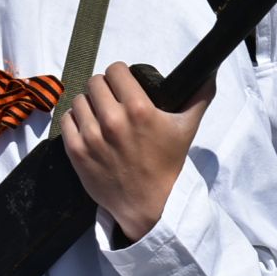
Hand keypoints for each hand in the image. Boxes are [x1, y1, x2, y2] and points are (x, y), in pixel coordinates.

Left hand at [61, 62, 211, 243]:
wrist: (149, 204)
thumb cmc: (168, 164)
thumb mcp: (187, 128)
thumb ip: (199, 97)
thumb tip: (210, 72)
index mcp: (139, 109)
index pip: (115, 70)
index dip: (120, 74)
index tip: (124, 84)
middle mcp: (112, 120)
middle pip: (95, 83)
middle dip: (105, 88)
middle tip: (113, 100)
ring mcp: (91, 137)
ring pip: (80, 100)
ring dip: (89, 104)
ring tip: (100, 114)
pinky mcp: (77, 152)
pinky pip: (66, 120)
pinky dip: (75, 121)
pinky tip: (88, 127)